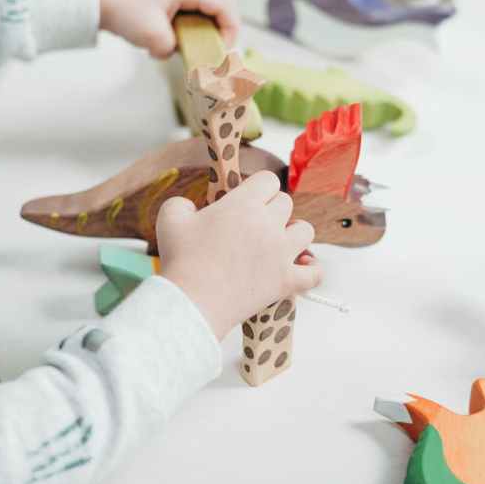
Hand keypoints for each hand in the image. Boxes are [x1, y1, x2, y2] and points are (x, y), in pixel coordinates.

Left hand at [99, 0, 239, 57]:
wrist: (100, 1)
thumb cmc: (124, 13)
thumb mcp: (153, 38)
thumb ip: (174, 48)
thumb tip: (179, 51)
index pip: (223, 4)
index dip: (230, 28)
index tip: (223, 50)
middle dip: (227, 21)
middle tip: (220, 43)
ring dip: (213, 19)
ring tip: (204, 41)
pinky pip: (197, 1)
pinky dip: (199, 18)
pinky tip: (186, 34)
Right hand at [157, 172, 321, 339]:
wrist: (192, 303)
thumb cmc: (182, 262)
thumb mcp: (170, 218)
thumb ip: (182, 203)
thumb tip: (191, 207)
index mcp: (244, 204)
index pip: (267, 180)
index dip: (258, 188)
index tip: (248, 199)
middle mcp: (268, 225)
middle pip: (286, 203)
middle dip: (271, 209)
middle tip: (255, 224)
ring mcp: (281, 254)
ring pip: (305, 231)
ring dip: (294, 233)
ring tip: (279, 241)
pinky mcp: (286, 281)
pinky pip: (314, 273)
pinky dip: (311, 269)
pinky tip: (302, 267)